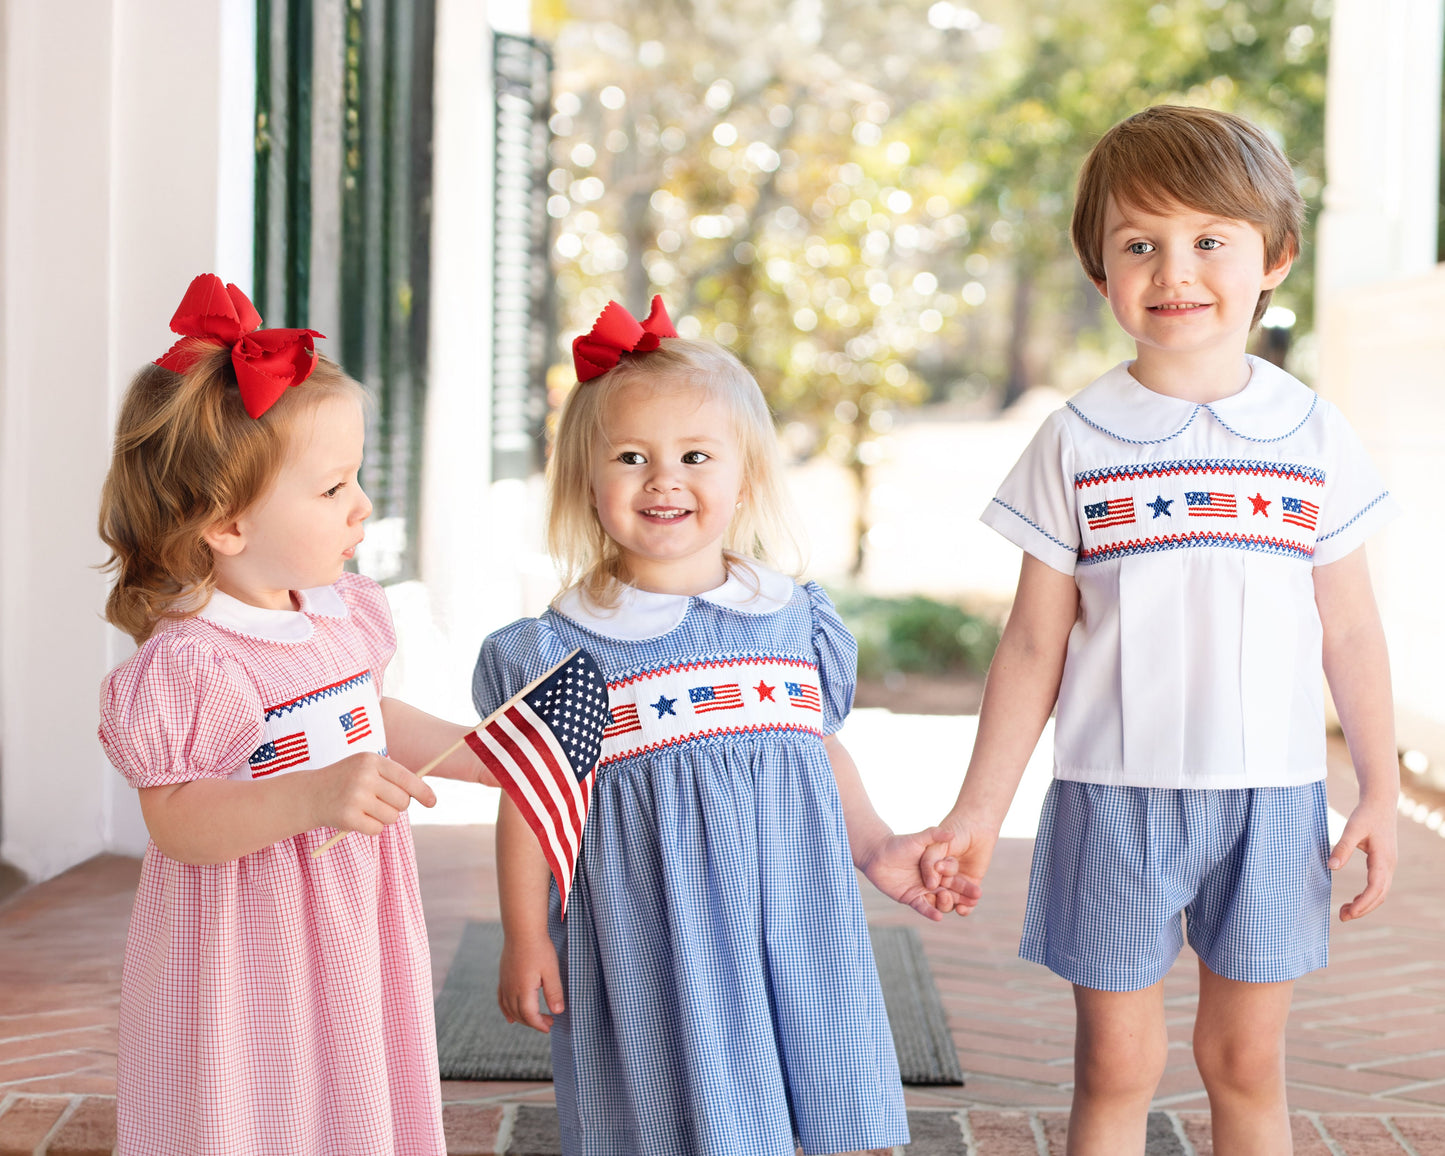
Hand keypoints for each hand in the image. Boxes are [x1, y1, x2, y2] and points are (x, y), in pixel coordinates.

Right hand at [307, 751, 436, 834]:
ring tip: (366, 809)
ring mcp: (355, 796)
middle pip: (403, 802)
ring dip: (383, 818)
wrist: (309, 794)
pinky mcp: (347, 817)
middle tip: (381, 803)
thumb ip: (394, 778)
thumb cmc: (346, 780)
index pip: (407, 778)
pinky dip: (370, 828)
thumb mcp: (366, 769)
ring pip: (392, 817)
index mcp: (371, 760)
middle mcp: (364, 776)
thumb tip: (426, 794)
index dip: (423, 792)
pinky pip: (377, 829)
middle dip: (398, 806)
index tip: (433, 802)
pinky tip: (356, 818)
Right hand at [499, 933, 563, 1032]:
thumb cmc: (539, 948)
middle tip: (549, 1022)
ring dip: (522, 1018)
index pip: (530, 1015)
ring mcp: (505, 984)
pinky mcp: (503, 978)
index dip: (539, 1024)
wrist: (522, 930)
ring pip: (510, 1009)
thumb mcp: (551, 970)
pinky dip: (506, 1011)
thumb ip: (554, 992)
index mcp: (523, 990)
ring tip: (535, 1020)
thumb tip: (557, 1012)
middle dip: (533, 1022)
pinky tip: (510, 1018)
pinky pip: (502, 1000)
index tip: (550, 1026)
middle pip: (520, 1015)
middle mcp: (511, 989)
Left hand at [858, 827, 979, 921]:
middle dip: (963, 897)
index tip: (979, 891)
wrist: (877, 854)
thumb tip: (951, 832)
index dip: (967, 886)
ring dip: (949, 904)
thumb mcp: (919, 839)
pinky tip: (939, 917)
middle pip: (951, 892)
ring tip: (959, 908)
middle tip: (975, 901)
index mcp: (938, 869)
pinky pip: (922, 907)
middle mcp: (932, 882)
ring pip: (939, 901)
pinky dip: (930, 912)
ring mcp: (922, 891)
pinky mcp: (910, 898)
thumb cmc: (899, 844)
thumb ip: (935, 835)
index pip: (956, 879)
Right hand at [921, 811, 997, 917]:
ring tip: (957, 904)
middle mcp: (942, 877)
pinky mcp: (972, 884)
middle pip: (937, 896)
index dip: (925, 893)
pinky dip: (966, 908)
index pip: (925, 887)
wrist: (977, 824)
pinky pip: (967, 901)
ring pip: (952, 900)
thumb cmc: (953, 831)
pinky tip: (964, 909)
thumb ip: (929, 862)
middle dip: (941, 900)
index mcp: (930, 869)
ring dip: (953, 904)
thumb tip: (931, 884)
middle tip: (944, 895)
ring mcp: (957, 882)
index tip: (930, 888)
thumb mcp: (936, 846)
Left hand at [1328, 794, 1397, 920]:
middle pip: (1379, 895)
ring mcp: (1389, 865)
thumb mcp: (1352, 829)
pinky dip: (1368, 896)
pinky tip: (1355, 900)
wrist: (1380, 802)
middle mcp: (1389, 865)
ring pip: (1380, 892)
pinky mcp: (1384, 862)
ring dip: (1365, 904)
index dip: (1362, 903)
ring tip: (1345, 912)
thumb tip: (1331, 868)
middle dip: (1363, 909)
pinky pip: (1379, 885)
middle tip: (1342, 917)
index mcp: (1383, 859)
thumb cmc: (1365, 814)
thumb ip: (1342, 848)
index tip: (1348, 913)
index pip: (1375, 889)